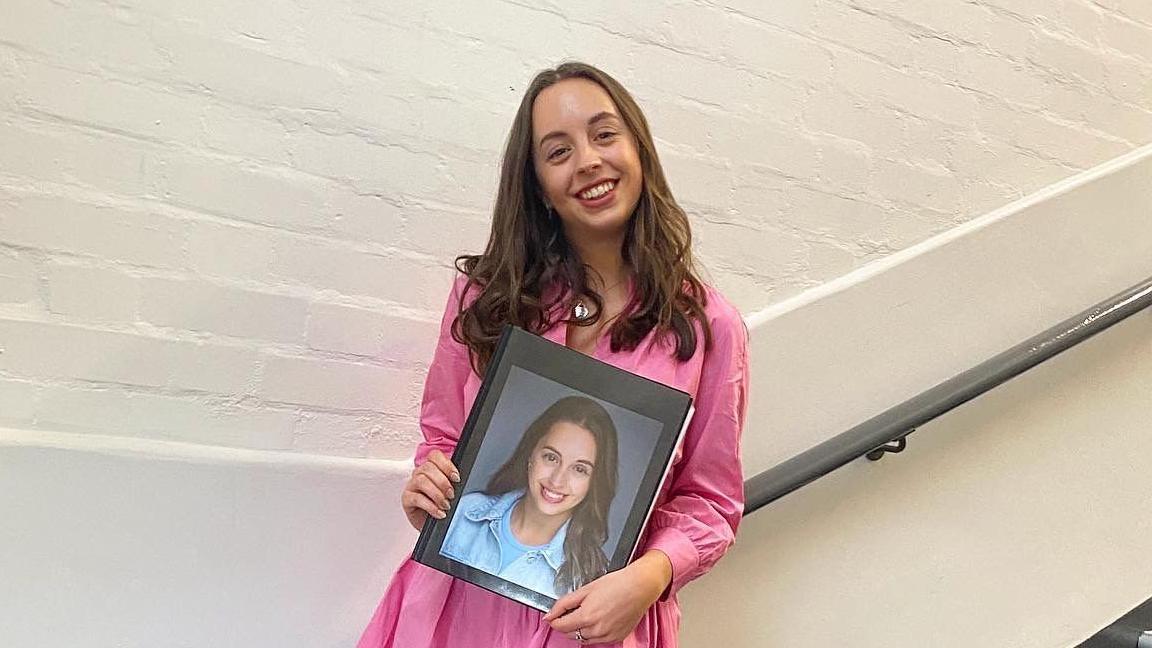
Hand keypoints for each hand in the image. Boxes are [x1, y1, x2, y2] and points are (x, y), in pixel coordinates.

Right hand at [400, 450, 459, 529]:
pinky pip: (416, 498)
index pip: (434, 456)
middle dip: (443, 482)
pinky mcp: (406, 499)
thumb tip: (461, 481)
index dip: (446, 465)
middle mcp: (419, 474)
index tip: (456, 478)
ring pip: (421, 480)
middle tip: (451, 495)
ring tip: (445, 505)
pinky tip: (439, 513)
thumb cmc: (442, 506)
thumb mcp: (450, 492)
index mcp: (431, 468)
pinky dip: (431, 506)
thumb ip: (453, 482)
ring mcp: (412, 486)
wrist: (433, 525)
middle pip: (428, 467)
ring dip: (436, 494)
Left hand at [543, 551, 671, 644]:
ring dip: (580, 630)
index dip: (554, 620)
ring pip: (584, 639)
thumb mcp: (585, 589)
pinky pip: (598, 640)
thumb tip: (550, 614)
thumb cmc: (616, 584)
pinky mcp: (617, 637)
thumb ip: (564, 603)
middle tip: (570, 612)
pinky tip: (598, 619)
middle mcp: (596, 630)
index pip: (560, 626)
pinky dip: (594, 633)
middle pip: (571, 634)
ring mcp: (607, 635)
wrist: (640, 587)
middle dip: (566, 625)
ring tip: (587, 613)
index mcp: (586, 616)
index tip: (553, 616)